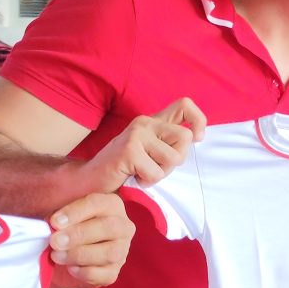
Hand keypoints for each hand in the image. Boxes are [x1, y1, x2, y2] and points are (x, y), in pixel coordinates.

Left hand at [44, 189, 133, 287]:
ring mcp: (122, 251)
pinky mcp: (114, 272)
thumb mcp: (60, 218)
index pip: (97, 203)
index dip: (74, 212)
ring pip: (109, 252)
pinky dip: (84, 272)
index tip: (54, 222)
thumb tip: (53, 224)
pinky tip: (70, 268)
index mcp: (111, 205)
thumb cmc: (64, 230)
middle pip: (108, 227)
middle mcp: (122, 226)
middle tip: (55, 241)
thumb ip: (58, 217)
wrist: (63, 260)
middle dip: (78, 234)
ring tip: (56, 256)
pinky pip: (103, 274)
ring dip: (79, 255)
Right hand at [85, 98, 205, 192]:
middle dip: (176, 161)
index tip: (197, 139)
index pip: (185, 105)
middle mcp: (145, 122)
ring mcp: (137, 134)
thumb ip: (169, 143)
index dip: (198, 121)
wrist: (90, 180)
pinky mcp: (129, 150)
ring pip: (173, 158)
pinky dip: (148, 181)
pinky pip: (156, 172)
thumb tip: (197, 138)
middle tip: (154, 166)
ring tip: (142, 171)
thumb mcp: (151, 152)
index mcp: (153, 121)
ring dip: (160, 173)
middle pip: (185, 137)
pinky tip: (133, 176)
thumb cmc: (124, 169)